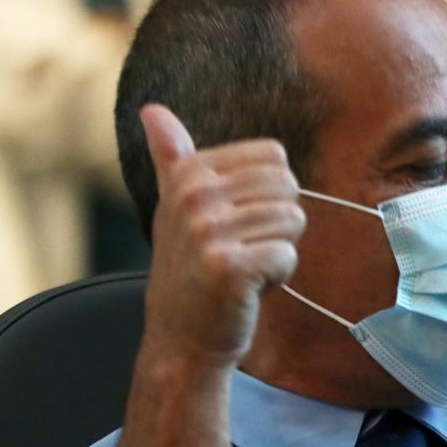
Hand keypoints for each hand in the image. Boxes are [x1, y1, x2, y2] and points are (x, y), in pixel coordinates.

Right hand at [139, 104, 304, 369]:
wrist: (181, 337)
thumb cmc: (191, 269)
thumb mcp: (175, 207)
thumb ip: (172, 158)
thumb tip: (152, 109)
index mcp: (188, 174)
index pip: (275, 158)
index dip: (269, 195)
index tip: (237, 222)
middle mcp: (194, 196)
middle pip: (289, 187)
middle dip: (278, 224)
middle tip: (242, 250)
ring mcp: (209, 230)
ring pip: (293, 221)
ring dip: (278, 252)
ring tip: (243, 269)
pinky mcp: (228, 266)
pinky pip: (288, 254)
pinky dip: (278, 277)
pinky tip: (247, 289)